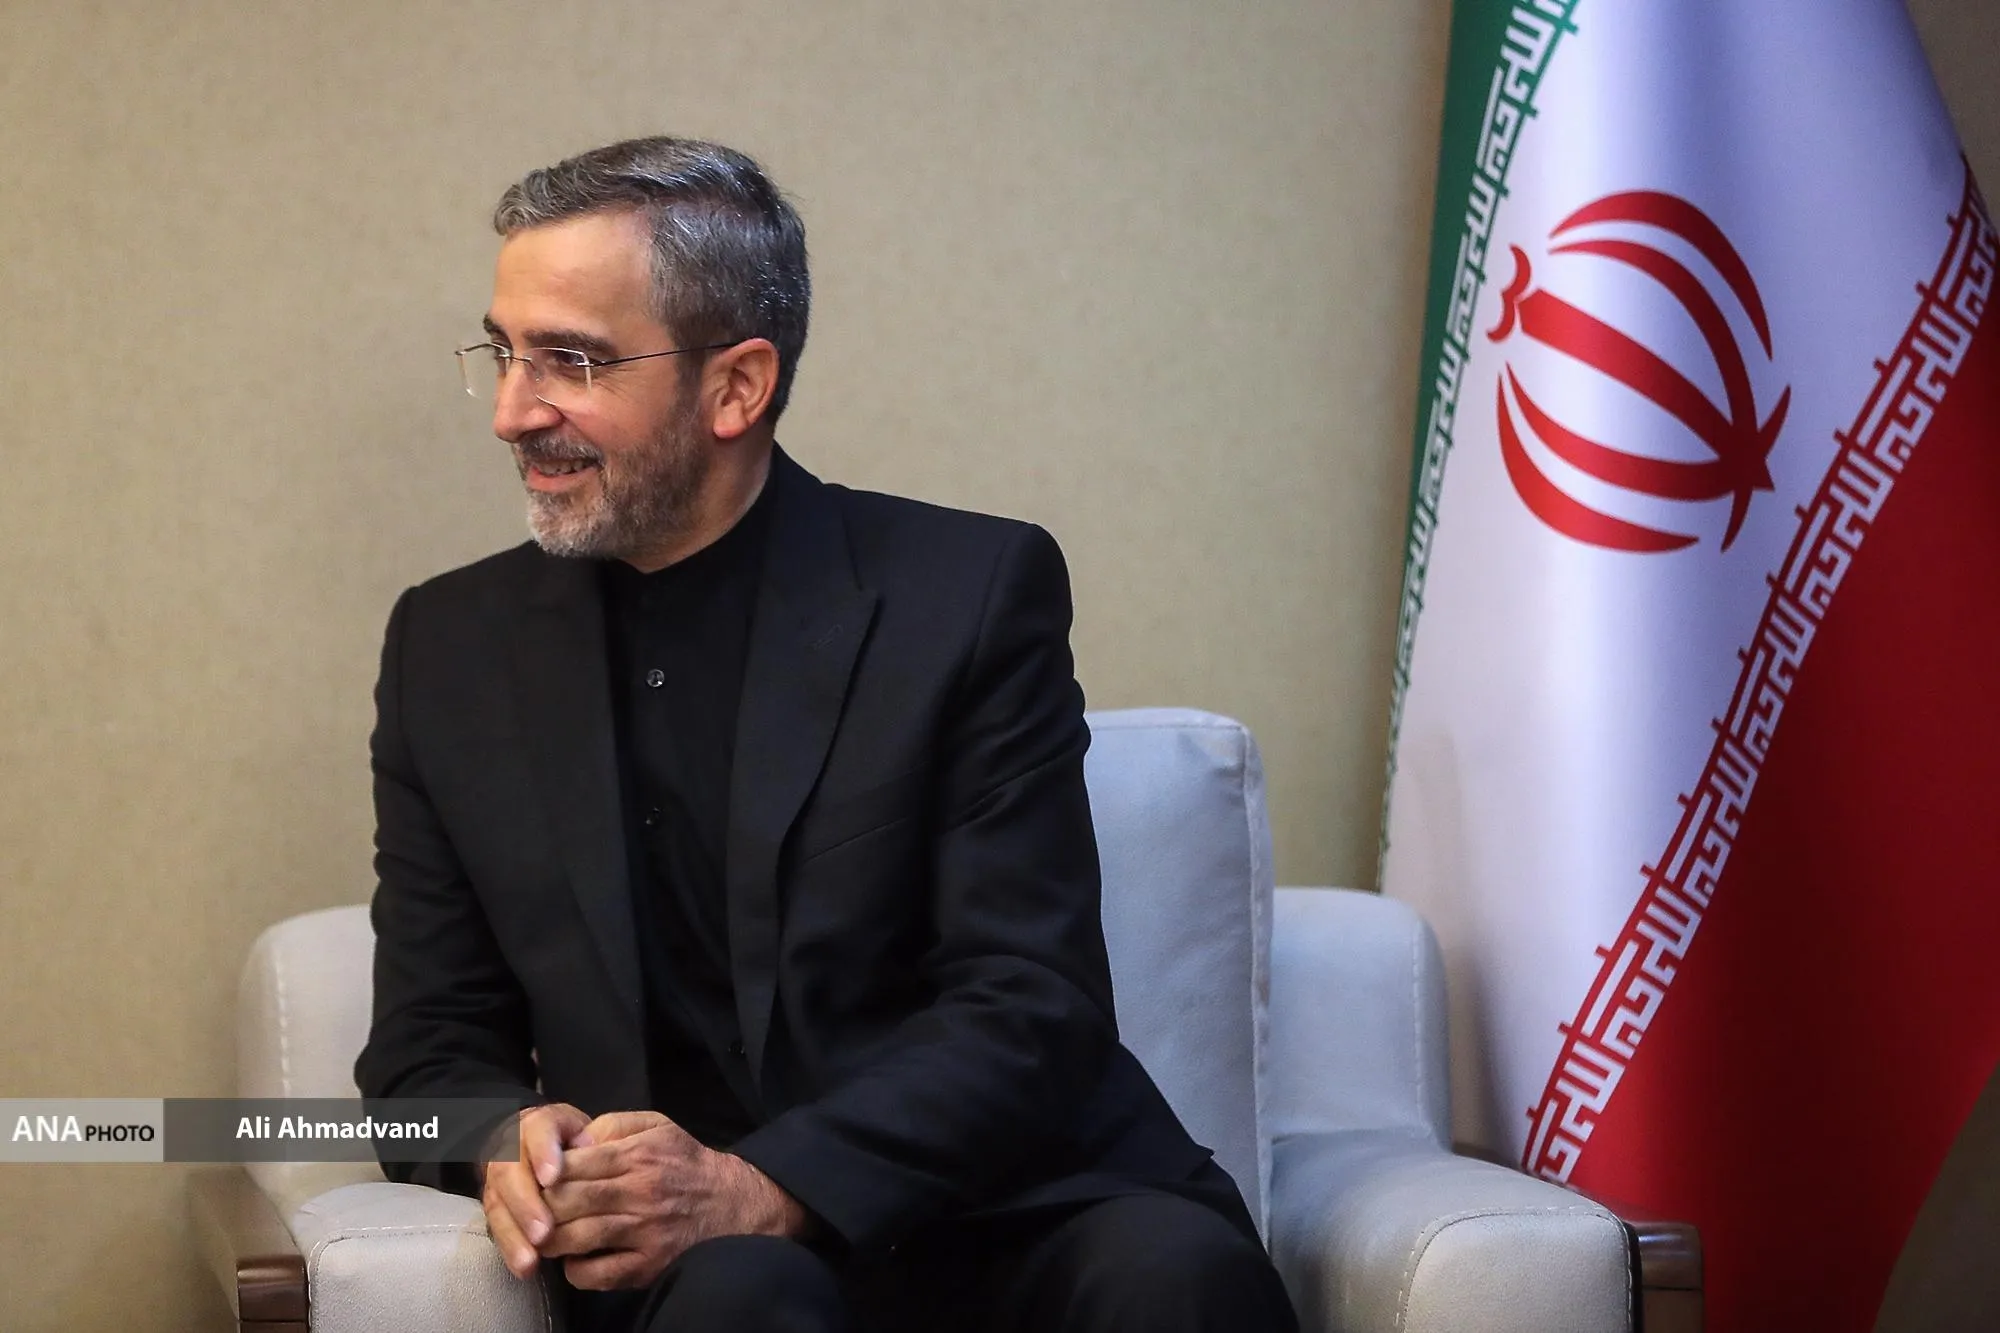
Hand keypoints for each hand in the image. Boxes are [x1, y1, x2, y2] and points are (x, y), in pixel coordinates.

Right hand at [480, 1103, 592, 1277]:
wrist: (546, 1149)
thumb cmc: (576, 1143)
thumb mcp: (588, 1131)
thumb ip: (594, 1138)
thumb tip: (593, 1150)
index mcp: (538, 1123)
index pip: (538, 1130)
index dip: (543, 1153)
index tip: (553, 1178)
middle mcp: (509, 1148)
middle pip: (509, 1172)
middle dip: (526, 1204)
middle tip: (544, 1232)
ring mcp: (496, 1177)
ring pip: (497, 1203)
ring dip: (514, 1234)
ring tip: (532, 1260)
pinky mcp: (494, 1204)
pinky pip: (495, 1226)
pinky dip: (510, 1249)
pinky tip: (524, 1268)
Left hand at [539, 1111, 808, 1289]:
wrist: (733, 1205)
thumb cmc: (684, 1163)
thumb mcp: (655, 1127)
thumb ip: (612, 1125)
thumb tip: (572, 1142)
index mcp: (638, 1155)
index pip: (572, 1163)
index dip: (543, 1171)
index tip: (533, 1177)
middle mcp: (640, 1193)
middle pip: (568, 1201)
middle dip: (539, 1206)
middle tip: (530, 1210)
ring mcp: (644, 1233)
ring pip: (577, 1238)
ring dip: (550, 1240)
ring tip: (543, 1236)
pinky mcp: (648, 1266)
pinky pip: (597, 1274)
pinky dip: (575, 1270)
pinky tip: (574, 1259)